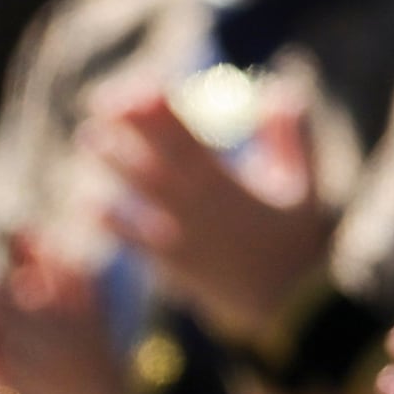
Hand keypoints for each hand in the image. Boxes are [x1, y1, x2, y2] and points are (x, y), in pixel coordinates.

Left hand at [79, 79, 329, 342]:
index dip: (163, 109)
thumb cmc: (296, 241)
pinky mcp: (170, 265)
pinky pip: (133, 240)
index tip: (145, 84)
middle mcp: (198, 208)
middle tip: (101, 102)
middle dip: (128, 128)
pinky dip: (110, 222)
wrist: (288, 309)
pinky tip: (87, 204)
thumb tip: (278, 90)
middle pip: (155, 159)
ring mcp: (180, 237)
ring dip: (112, 166)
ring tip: (88, 138)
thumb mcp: (305, 184)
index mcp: (228, 184)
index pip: (188, 136)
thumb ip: (293, 136)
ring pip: (138, 194)